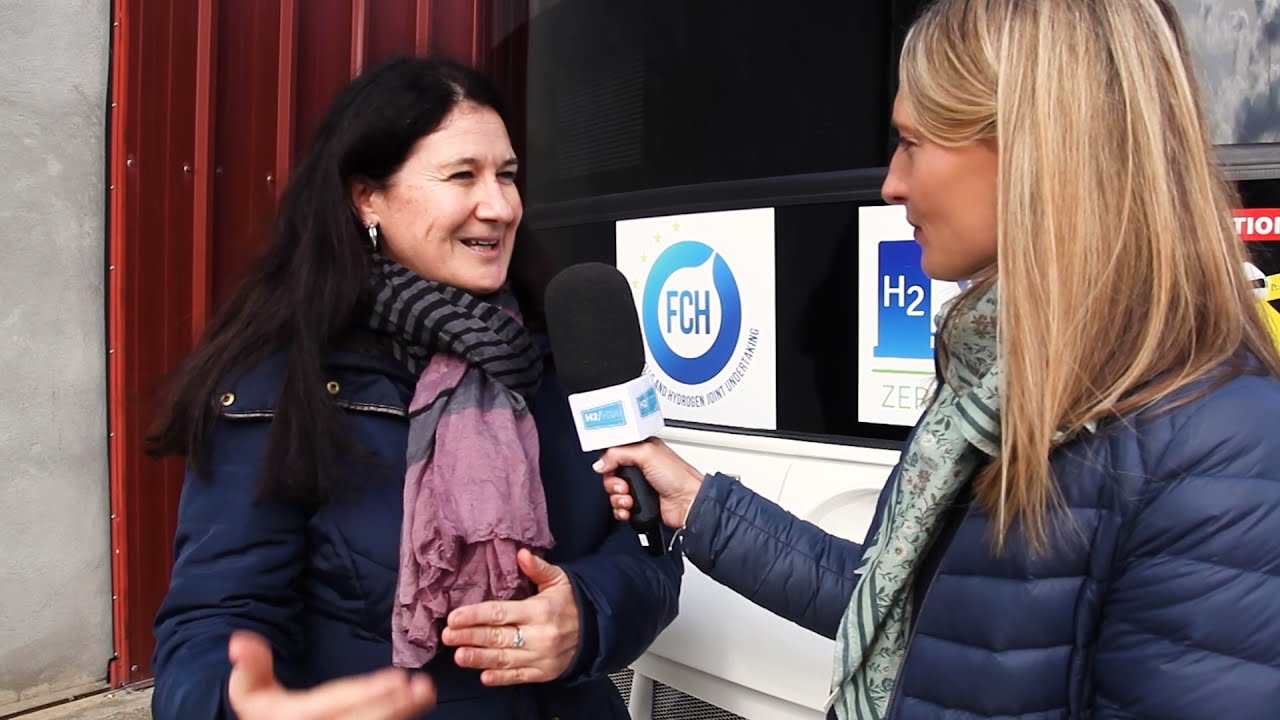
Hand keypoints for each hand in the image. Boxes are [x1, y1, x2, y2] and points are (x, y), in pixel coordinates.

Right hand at [227, 630, 434, 719]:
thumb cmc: (266, 716)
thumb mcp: (250, 693)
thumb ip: (251, 666)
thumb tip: (239, 640)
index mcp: (292, 719)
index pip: (335, 706)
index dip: (368, 694)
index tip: (399, 679)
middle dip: (393, 709)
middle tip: (424, 689)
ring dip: (399, 717)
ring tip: (426, 696)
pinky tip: (412, 712)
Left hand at [442, 549, 579, 685]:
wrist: (598, 629)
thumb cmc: (572, 602)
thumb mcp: (559, 579)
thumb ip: (538, 568)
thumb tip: (521, 553)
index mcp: (540, 610)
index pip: (501, 612)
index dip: (475, 615)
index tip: (454, 617)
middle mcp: (539, 635)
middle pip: (498, 637)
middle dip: (470, 636)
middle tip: (447, 636)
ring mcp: (541, 656)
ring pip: (504, 659)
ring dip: (479, 658)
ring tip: (458, 656)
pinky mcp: (544, 672)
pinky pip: (519, 676)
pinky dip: (501, 678)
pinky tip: (483, 676)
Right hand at [593, 438, 703, 527]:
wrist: (689, 503)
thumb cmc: (679, 477)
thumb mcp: (647, 454)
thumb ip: (619, 453)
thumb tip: (601, 463)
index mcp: (641, 450)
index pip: (614, 452)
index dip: (608, 460)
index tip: (608, 467)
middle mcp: (639, 467)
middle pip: (610, 474)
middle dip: (613, 483)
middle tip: (624, 486)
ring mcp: (639, 487)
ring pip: (613, 493)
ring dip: (617, 498)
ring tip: (630, 499)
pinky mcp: (639, 504)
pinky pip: (619, 507)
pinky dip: (621, 510)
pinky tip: (629, 509)